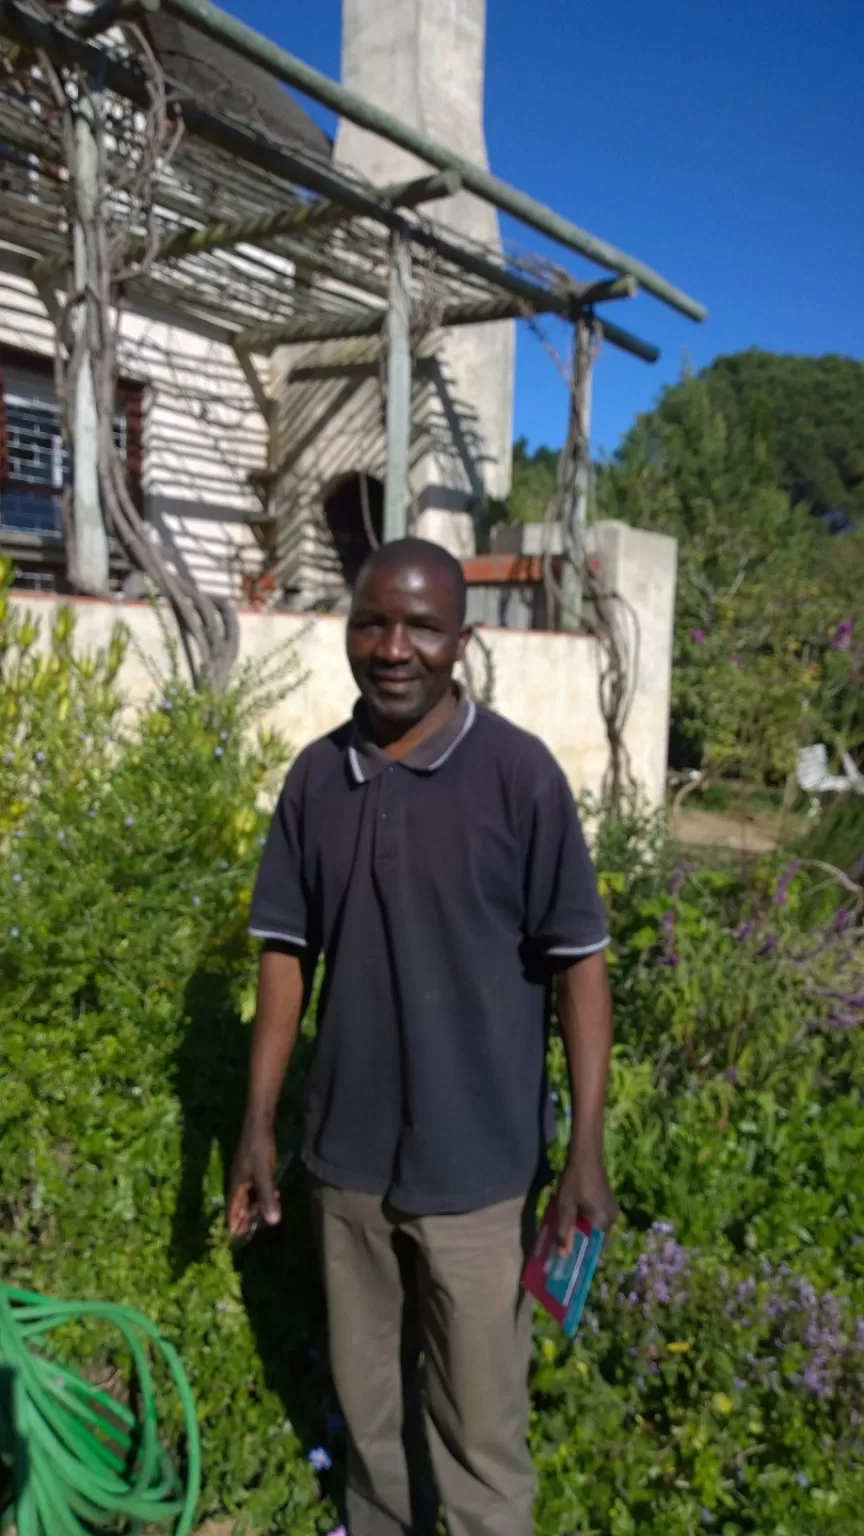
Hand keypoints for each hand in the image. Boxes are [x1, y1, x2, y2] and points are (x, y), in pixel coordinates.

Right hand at [228, 1123, 279, 1237]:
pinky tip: (274, 1194)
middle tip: (259, 1227)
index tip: (241, 1238)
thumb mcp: (264, 1176)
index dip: (236, 1225)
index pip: (231, 1212)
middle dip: (248, 1217)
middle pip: (240, 1206)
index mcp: (236, 1187)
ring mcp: (245, 1175)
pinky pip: (255, 1187)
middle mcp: (238, 1183)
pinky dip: (263, 1194)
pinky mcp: (253, 1169)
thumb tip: (272, 1222)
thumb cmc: (259, 1150)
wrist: (260, 1125)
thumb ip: (267, 1198)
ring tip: (270, 1212)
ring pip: (249, 1197)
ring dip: (258, 1205)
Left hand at [556, 1147, 618, 1254]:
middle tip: (561, 1246)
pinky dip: (585, 1223)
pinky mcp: (609, 1205)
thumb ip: (564, 1231)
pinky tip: (572, 1219)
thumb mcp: (565, 1206)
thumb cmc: (575, 1180)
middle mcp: (612, 1220)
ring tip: (565, 1233)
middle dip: (579, 1243)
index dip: (579, 1255)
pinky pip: (597, 1221)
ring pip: (595, 1230)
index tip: (566, 1260)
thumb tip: (562, 1255)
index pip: (593, 1248)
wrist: (586, 1155)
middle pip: (594, 1240)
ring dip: (581, 1232)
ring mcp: (612, 1212)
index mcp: (603, 1222)